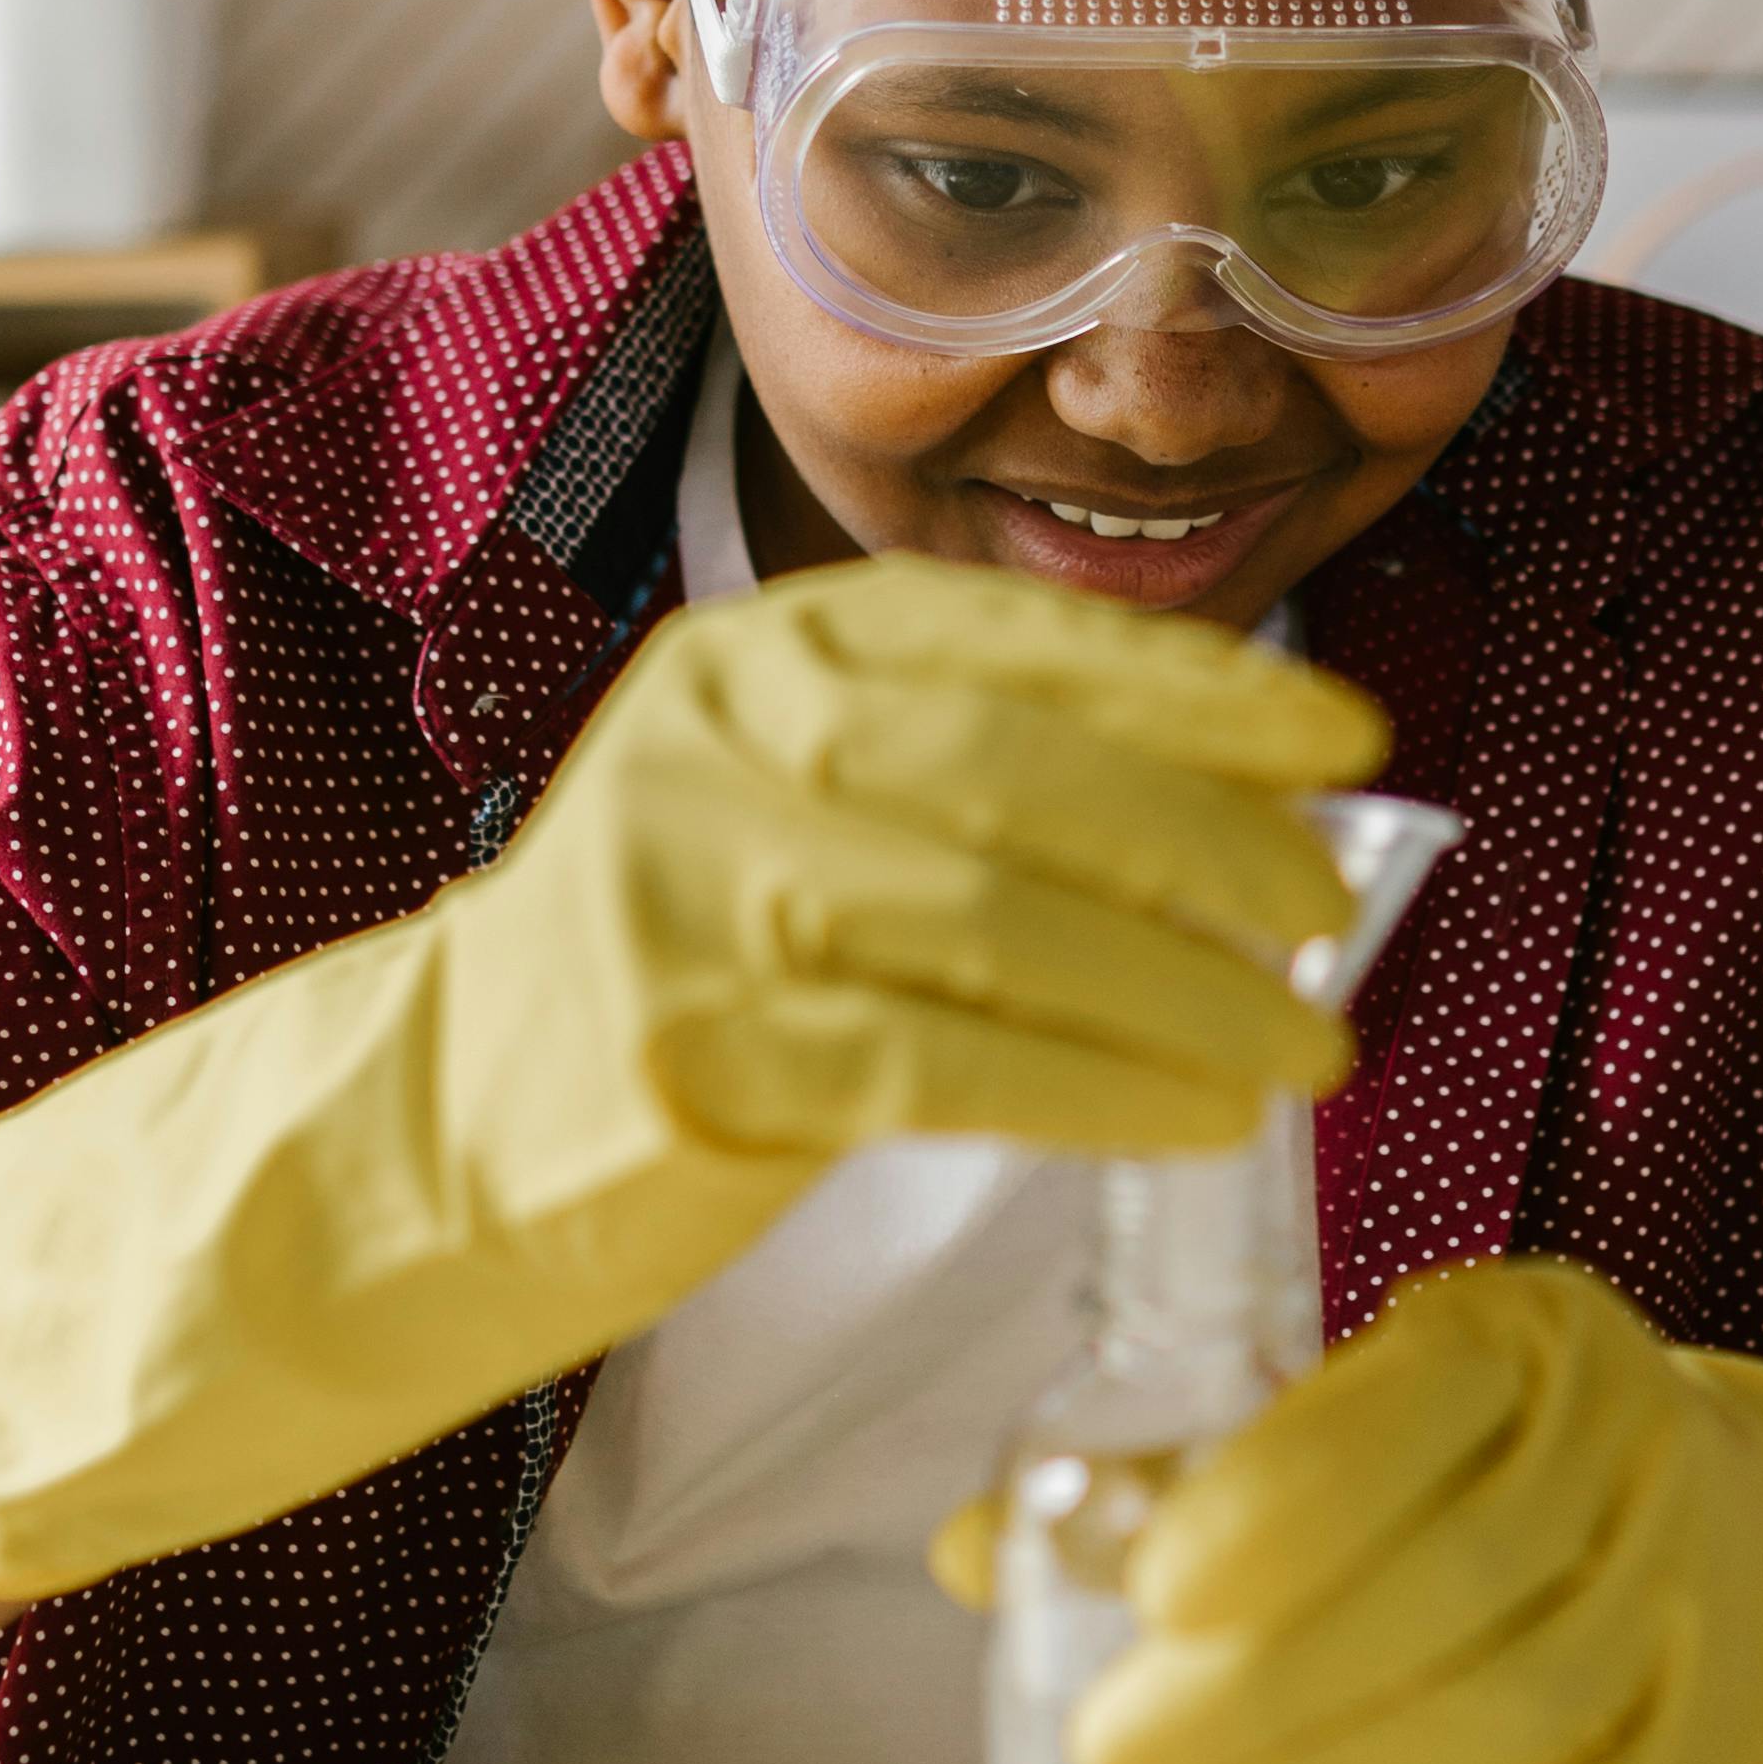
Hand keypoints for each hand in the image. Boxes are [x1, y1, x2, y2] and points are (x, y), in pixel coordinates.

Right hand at [521, 552, 1378, 1166]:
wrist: (419, 1126)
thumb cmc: (666, 969)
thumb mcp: (784, 809)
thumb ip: (965, 788)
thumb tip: (1235, 828)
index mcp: (768, 653)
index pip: (1019, 637)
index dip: (1200, 685)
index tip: (1343, 735)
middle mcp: (727, 740)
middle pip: (1026, 769)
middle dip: (1214, 839)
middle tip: (1333, 910)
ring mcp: (699, 893)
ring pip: (1001, 922)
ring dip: (1188, 992)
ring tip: (1304, 1049)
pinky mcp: (694, 1053)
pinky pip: (945, 1066)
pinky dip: (1096, 1090)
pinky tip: (1194, 1118)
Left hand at [1073, 1259, 1762, 1763]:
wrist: (1727, 1522)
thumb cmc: (1474, 1466)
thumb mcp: (1354, 1410)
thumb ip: (1172, 1468)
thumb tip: (981, 1551)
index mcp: (1528, 1338)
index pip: (1414, 1411)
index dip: (1280, 1508)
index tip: (1148, 1593)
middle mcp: (1637, 1453)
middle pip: (1457, 1587)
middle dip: (1265, 1689)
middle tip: (1109, 1752)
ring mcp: (1697, 1607)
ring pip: (1517, 1717)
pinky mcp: (1712, 1752)